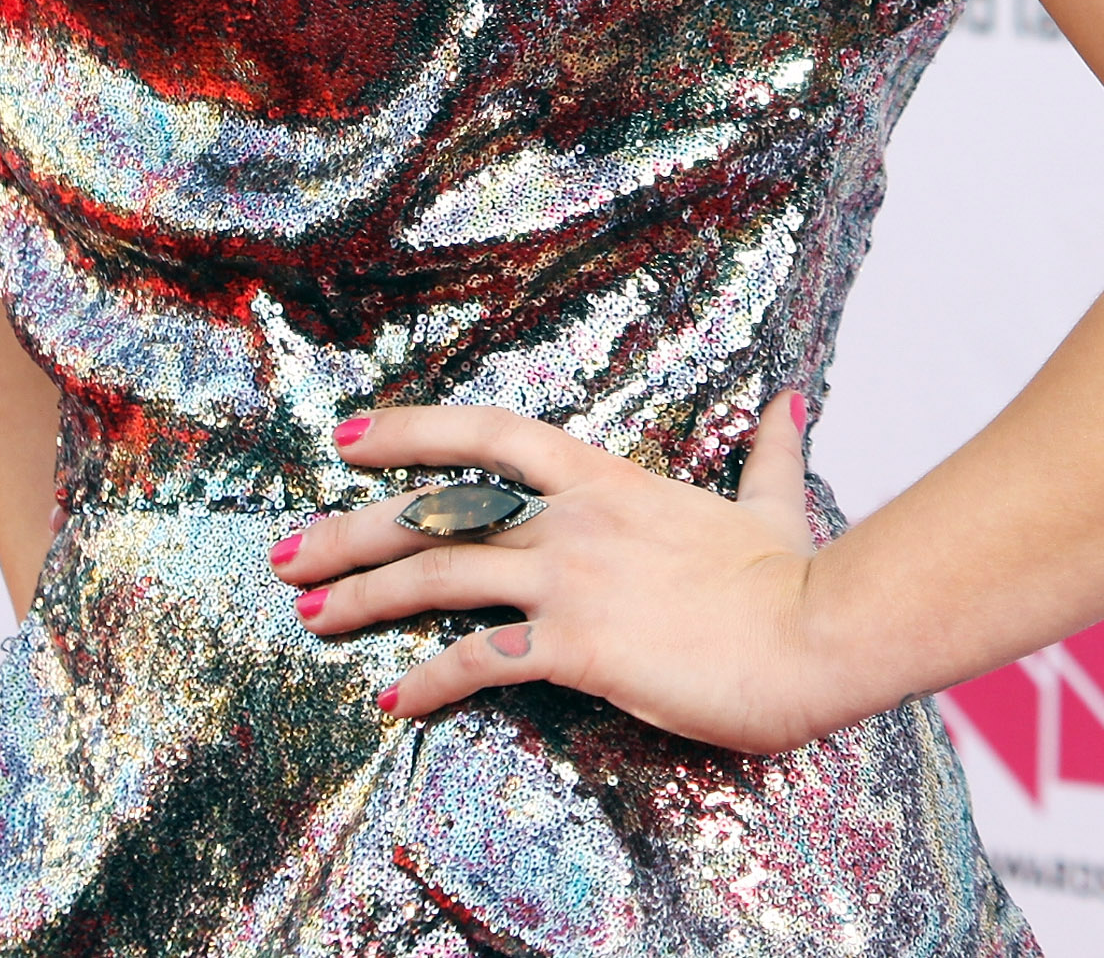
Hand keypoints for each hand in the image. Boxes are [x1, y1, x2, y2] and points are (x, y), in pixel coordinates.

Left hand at [269, 396, 844, 753]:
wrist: (815, 632)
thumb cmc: (792, 578)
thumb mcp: (772, 503)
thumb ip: (766, 454)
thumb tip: (789, 404)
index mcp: (605, 478)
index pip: (487, 433)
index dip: (411, 430)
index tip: (348, 438)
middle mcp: (572, 519)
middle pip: (437, 511)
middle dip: (352, 529)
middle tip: (288, 553)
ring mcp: (570, 579)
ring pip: (438, 579)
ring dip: (363, 598)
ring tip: (309, 619)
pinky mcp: (577, 646)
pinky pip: (479, 662)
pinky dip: (426, 682)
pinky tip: (391, 699)